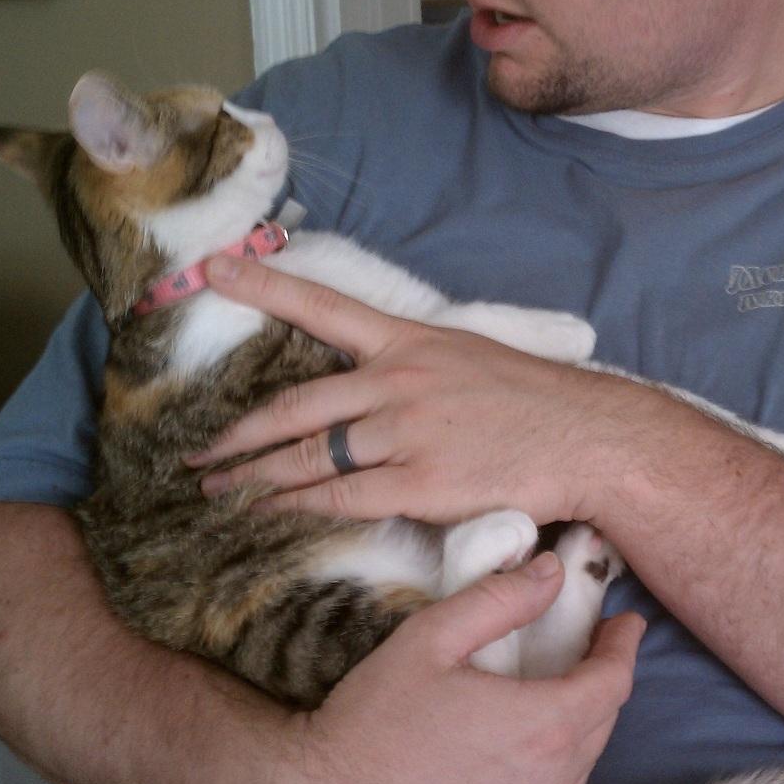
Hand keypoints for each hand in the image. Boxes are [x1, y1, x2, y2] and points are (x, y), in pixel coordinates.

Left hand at [191, 256, 672, 525]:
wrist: (586, 436)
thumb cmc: (530, 399)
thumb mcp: (466, 355)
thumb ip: (410, 365)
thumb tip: (363, 383)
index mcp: (409, 341)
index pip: (324, 307)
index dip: (265, 287)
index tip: (216, 268)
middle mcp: (398, 381)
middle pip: (295, 405)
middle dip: (237, 434)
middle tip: (197, 452)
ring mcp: (406, 434)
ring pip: (309, 457)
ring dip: (254, 477)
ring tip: (218, 491)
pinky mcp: (420, 484)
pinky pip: (340, 499)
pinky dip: (298, 508)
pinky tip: (271, 515)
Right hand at [283, 552, 645, 783]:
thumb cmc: (375, 720)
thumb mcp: (430, 639)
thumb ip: (497, 601)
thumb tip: (550, 572)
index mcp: (541, 723)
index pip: (613, 681)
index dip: (622, 646)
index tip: (624, 622)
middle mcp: (551, 775)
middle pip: (605, 718)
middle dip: (604, 676)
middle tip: (591, 643)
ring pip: (584, 755)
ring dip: (581, 717)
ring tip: (559, 684)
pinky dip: (557, 753)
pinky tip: (528, 734)